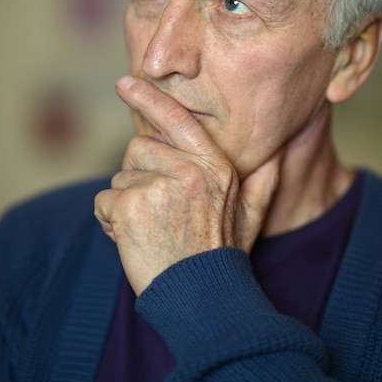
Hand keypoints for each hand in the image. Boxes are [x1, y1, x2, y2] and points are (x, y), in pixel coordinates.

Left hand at [95, 75, 279, 294]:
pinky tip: (133, 239)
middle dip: (139, 176)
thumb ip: (263, 181)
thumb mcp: (251, 216)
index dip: (149, 99)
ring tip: (151, 229)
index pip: (178, 121)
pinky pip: (104, 201)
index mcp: (215, 166)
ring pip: (120, 178)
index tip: (125, 82)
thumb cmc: (221, 255)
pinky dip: (110, 220)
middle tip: (157, 211)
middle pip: (138, 149)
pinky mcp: (133, 206)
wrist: (201, 298)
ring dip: (126, 203)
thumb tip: (276, 154)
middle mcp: (190, 171)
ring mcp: (161, 187)